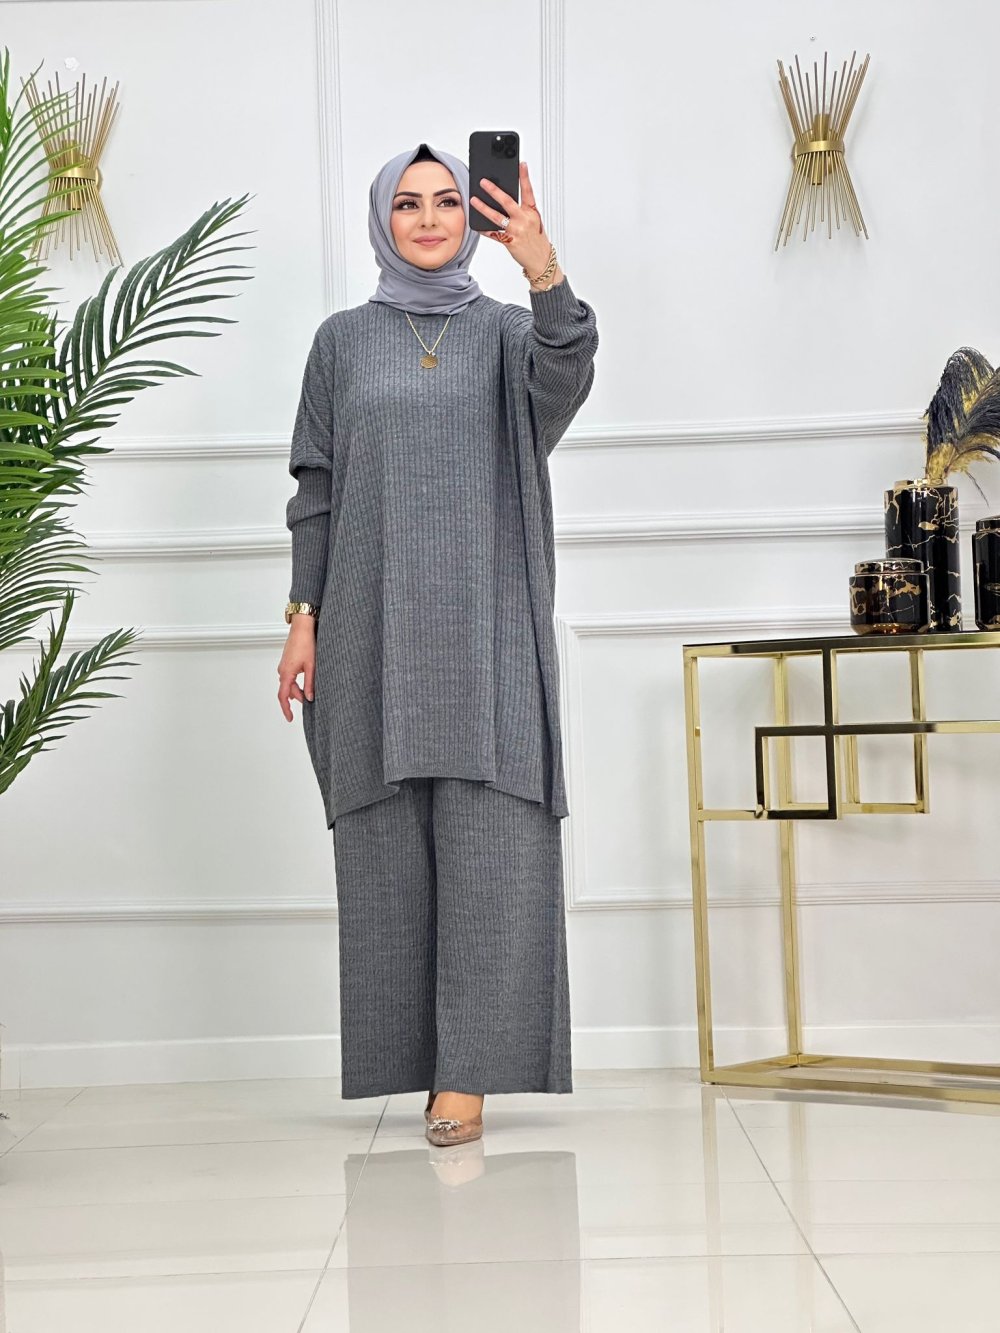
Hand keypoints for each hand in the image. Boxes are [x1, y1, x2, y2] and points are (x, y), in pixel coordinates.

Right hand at [277, 622, 315, 721]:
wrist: (302, 628)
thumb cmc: (306, 644)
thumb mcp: (311, 667)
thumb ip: (310, 684)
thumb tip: (309, 698)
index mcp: (286, 673)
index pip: (283, 696)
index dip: (286, 709)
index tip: (290, 718)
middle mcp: (282, 670)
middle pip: (288, 691)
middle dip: (298, 697)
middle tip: (310, 701)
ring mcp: (283, 666)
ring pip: (289, 683)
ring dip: (297, 689)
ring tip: (310, 691)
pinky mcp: (287, 662)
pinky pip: (289, 676)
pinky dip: (296, 682)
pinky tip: (304, 682)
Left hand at [470, 161, 551, 275]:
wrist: (541, 260)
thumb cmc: (537, 239)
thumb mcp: (534, 222)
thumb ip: (522, 210)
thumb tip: (505, 200)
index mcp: (532, 213)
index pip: (528, 191)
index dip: (525, 177)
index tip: (521, 164)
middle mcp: (524, 220)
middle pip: (507, 202)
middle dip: (494, 190)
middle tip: (483, 182)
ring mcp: (516, 231)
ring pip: (497, 217)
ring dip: (483, 208)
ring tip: (474, 200)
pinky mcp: (509, 242)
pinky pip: (493, 234)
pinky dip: (484, 229)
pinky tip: (476, 224)